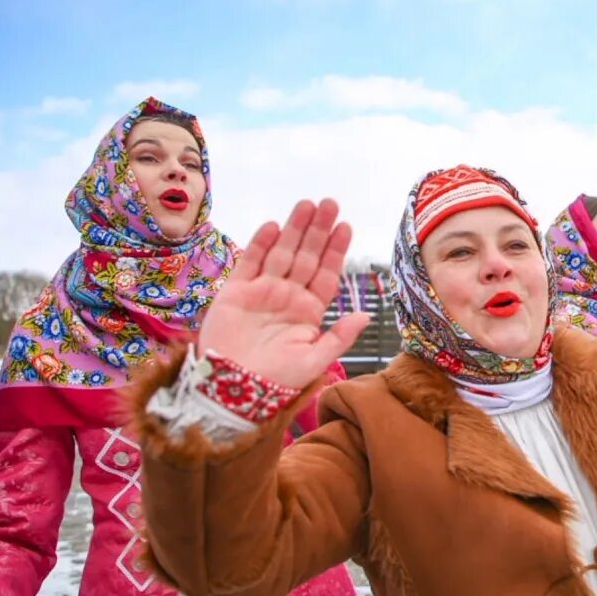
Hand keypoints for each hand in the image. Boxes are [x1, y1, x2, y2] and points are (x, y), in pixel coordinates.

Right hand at [197, 199, 370, 388]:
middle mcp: (287, 297)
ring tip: (306, 205)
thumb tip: (365, 315)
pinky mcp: (236, 292)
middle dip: (318, 231)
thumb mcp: (314, 361)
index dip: (335, 250)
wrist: (232, 392)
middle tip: (330, 203)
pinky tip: (274, 226)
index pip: (326, 274)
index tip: (345, 227)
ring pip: (282, 253)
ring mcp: (262, 292)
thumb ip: (339, 337)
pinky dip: (261, 244)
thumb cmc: (275, 381)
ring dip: (294, 229)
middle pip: (306, 257)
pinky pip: (251, 262)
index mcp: (308, 312)